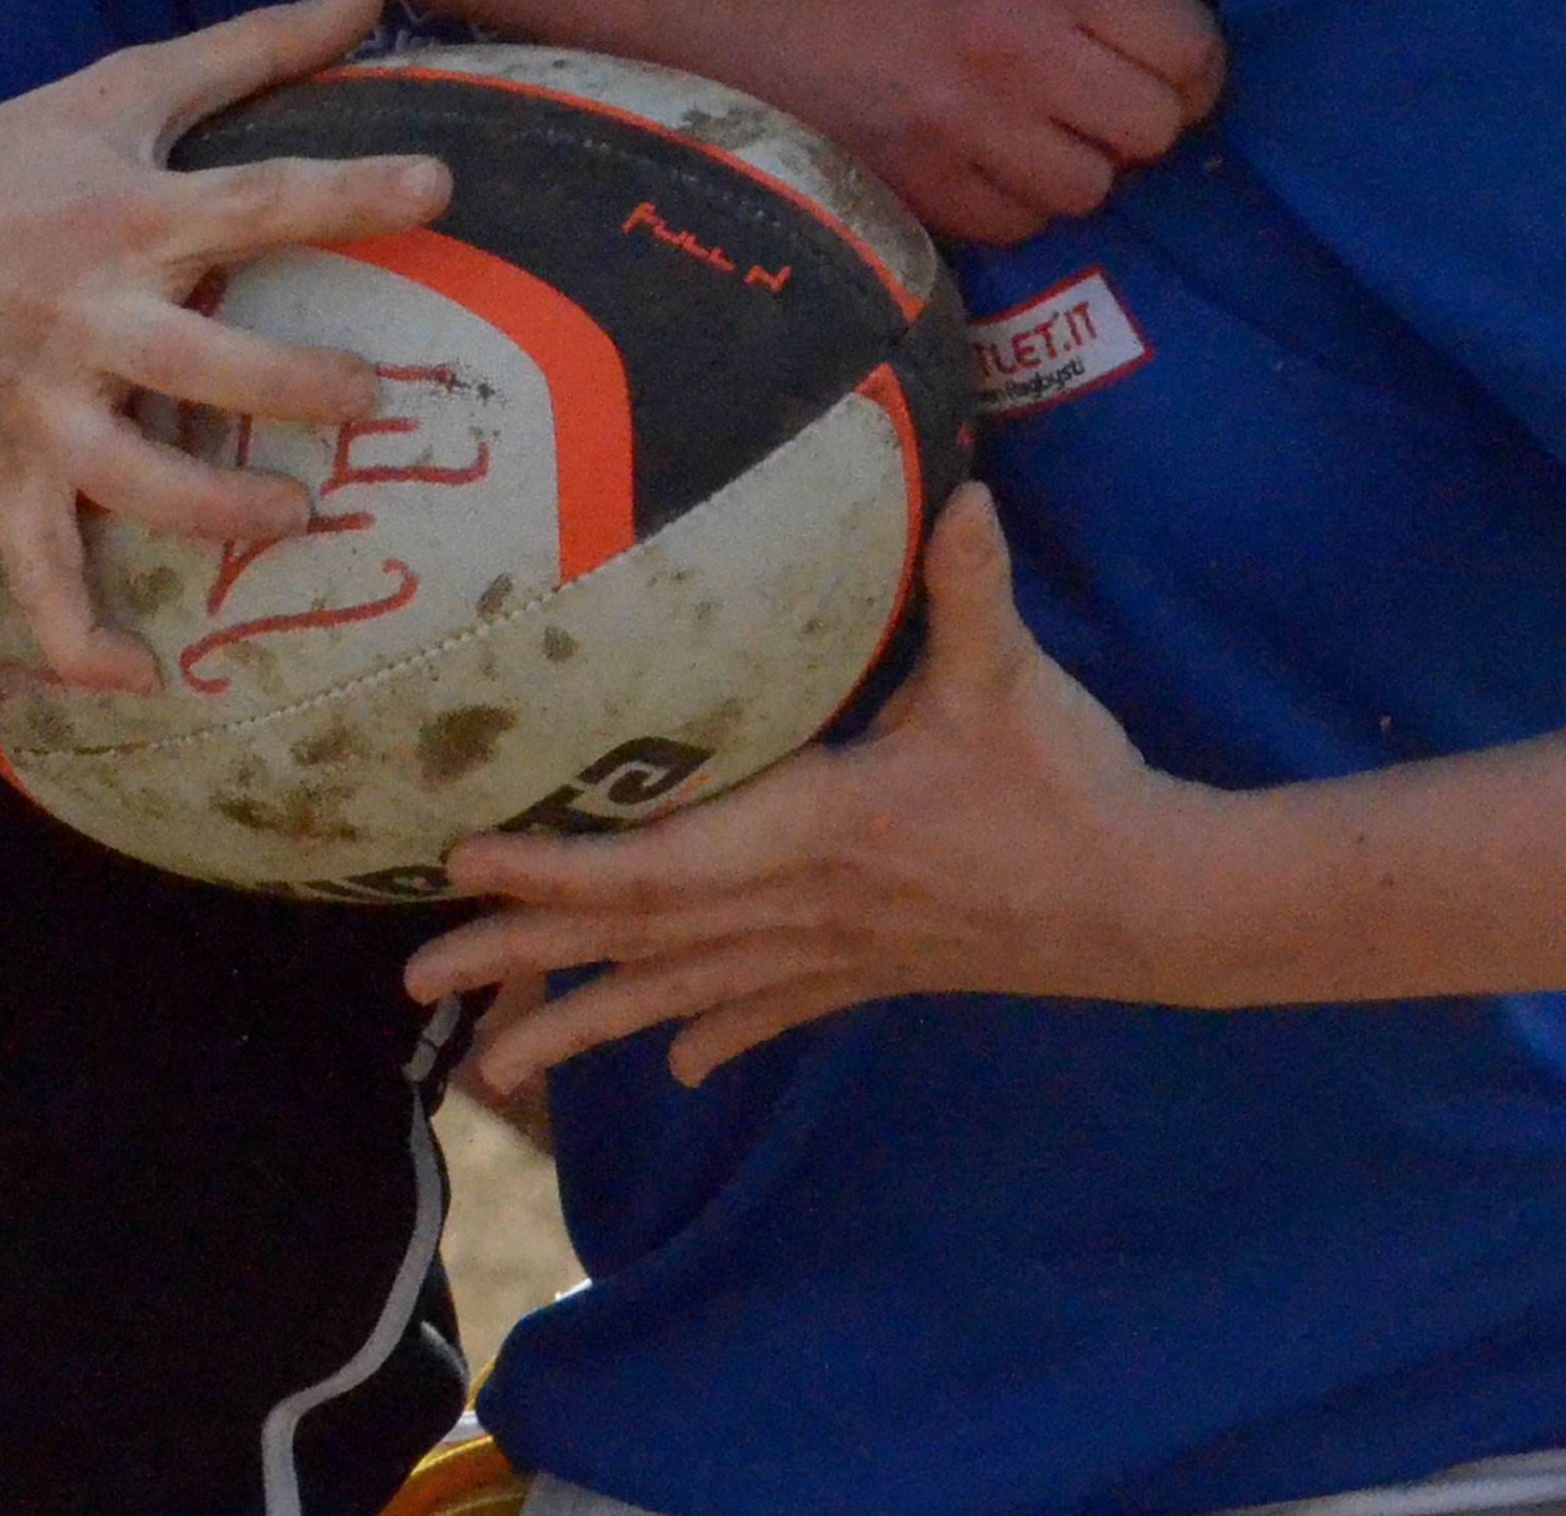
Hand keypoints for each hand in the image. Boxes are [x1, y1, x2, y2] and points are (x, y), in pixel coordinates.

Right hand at [0, 0, 454, 691]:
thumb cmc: (2, 161)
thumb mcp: (116, 90)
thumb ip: (250, 51)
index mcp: (124, 218)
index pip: (254, 202)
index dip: (349, 193)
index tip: (439, 184)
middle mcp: (85, 317)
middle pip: (204, 362)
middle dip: (297, 387)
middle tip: (378, 400)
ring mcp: (40, 407)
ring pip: (135, 480)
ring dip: (220, 507)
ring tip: (293, 512)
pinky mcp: (1, 473)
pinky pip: (40, 574)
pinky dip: (78, 636)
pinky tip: (139, 678)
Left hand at [407, 489, 1211, 1091]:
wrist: (1153, 906)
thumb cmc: (1072, 784)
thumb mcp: (1014, 678)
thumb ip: (972, 589)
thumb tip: (964, 495)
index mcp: (817, 829)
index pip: (662, 858)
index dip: (558, 867)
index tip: (463, 864)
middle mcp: (804, 905)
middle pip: (639, 938)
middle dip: (524, 958)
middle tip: (413, 978)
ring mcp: (832, 951)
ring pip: (682, 993)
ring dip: (582, 1025)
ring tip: (493, 1070)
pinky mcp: (868, 973)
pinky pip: (767, 1010)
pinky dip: (710, 1035)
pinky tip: (668, 1069)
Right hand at [663, 0, 1220, 242]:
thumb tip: (1155, 44)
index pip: (1186, 46)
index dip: (1194, 69)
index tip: (1171, 71)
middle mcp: (1012, 45)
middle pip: (1152, 127)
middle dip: (1138, 119)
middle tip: (1098, 103)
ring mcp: (959, 125)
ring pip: (1087, 188)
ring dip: (1071, 165)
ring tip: (1028, 132)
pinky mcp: (910, 184)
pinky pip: (1012, 224)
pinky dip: (1008, 201)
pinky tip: (972, 159)